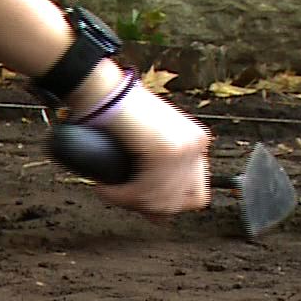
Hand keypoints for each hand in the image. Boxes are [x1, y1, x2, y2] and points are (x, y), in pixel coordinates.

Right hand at [84, 78, 212, 219]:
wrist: (104, 90)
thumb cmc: (116, 111)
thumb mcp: (147, 142)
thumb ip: (157, 168)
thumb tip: (157, 210)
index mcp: (195, 142)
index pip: (196, 192)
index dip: (168, 203)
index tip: (143, 203)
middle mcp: (195, 145)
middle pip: (184, 202)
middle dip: (153, 207)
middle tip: (127, 199)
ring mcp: (183, 148)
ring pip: (162, 201)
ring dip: (132, 202)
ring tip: (111, 192)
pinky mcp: (165, 151)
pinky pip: (142, 192)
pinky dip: (119, 196)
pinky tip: (106, 188)